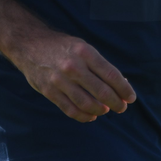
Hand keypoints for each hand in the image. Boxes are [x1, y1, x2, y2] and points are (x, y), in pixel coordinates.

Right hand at [9, 30, 136, 122]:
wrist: (29, 44)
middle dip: (116, 103)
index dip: (124, 89)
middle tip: (122, 108)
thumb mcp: (82, 47)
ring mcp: (60, 80)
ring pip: (87, 104)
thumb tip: (120, 84)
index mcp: (85, 52)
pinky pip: (71, 110)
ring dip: (101, 110)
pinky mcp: (49, 91)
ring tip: (106, 110)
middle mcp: (73, 66)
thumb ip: (99, 65)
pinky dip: (84, 116)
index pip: (111, 75)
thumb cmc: (62, 47)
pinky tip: (91, 116)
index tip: (131, 98)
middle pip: (101, 92)